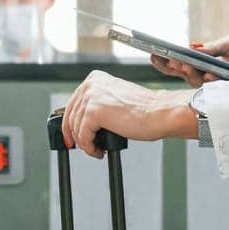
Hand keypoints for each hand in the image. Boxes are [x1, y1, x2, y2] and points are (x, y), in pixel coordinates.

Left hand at [60, 69, 194, 159]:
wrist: (158, 113)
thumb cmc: (144, 110)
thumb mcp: (114, 100)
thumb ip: (98, 103)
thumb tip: (82, 121)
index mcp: (95, 79)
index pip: (73, 103)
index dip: (70, 124)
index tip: (71, 137)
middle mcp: (90, 84)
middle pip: (71, 116)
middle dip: (75, 136)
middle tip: (83, 147)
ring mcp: (91, 97)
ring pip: (76, 128)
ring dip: (86, 143)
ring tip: (97, 149)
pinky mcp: (94, 112)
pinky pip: (83, 136)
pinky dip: (90, 148)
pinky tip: (99, 150)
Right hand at [149, 34, 228, 86]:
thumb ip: (212, 46)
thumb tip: (193, 47)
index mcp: (204, 64)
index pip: (181, 64)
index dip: (166, 62)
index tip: (153, 54)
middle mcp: (205, 77)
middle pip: (182, 74)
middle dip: (173, 67)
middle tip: (169, 60)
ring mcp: (212, 88)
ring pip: (193, 82)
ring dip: (188, 72)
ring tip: (184, 63)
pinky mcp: (222, 96)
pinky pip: (210, 90)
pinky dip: (208, 80)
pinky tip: (208, 74)